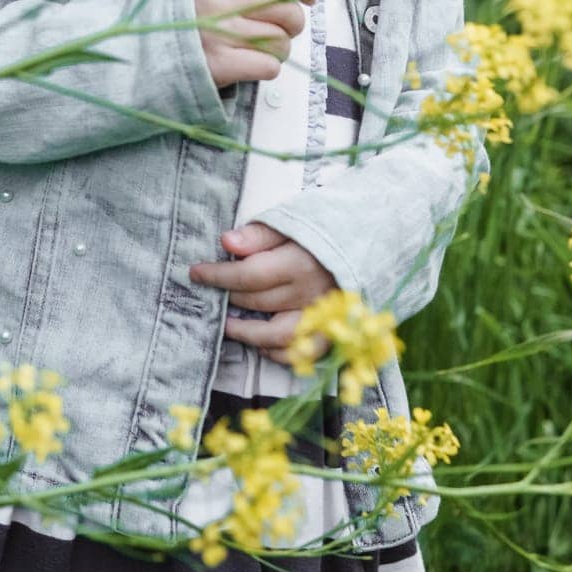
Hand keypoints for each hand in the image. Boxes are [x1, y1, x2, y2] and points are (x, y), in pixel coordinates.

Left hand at [189, 222, 337, 367]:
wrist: (375, 238)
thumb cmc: (331, 225)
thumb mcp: (296, 218)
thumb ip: (261, 234)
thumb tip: (226, 242)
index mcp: (301, 262)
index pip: (248, 275)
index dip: (218, 276)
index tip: (196, 273)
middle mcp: (312, 293)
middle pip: (259, 302)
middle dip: (229, 298)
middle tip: (210, 293)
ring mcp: (325, 316)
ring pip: (278, 336)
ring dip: (248, 333)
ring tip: (227, 324)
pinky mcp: (336, 330)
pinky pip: (304, 353)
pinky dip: (280, 353)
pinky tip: (262, 345)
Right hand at [193, 0, 315, 89]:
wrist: (155, 40)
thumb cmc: (199, 9)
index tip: (305, 0)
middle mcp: (223, 0)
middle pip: (288, 12)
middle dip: (291, 25)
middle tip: (276, 29)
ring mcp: (221, 33)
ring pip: (281, 43)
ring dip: (277, 49)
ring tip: (256, 46)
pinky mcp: (220, 63)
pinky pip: (269, 66)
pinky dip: (266, 67)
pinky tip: (249, 61)